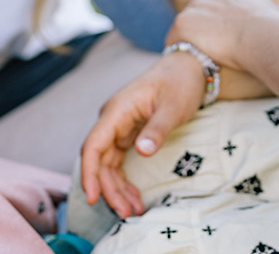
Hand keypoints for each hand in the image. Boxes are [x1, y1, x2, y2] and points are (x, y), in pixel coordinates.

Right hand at [79, 52, 203, 216]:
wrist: (189, 67)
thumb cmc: (180, 82)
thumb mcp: (173, 106)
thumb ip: (157, 129)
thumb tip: (142, 151)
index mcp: (117, 111)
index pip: (92, 146)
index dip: (89, 173)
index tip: (92, 197)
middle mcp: (112, 120)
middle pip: (99, 161)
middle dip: (109, 189)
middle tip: (126, 213)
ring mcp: (119, 128)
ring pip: (108, 165)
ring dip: (117, 189)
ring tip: (133, 211)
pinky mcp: (128, 134)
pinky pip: (118, 162)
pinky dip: (124, 180)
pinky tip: (133, 196)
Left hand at [166, 0, 278, 69]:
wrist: (261, 34)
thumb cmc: (269, 28)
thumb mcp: (264, 10)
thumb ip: (256, 10)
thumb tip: (264, 16)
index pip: (208, 5)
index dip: (210, 24)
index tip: (213, 38)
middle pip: (193, 15)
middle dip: (196, 33)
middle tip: (201, 54)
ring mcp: (193, 7)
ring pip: (182, 29)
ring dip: (186, 43)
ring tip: (192, 62)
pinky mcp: (183, 23)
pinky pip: (173, 41)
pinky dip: (177, 53)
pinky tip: (185, 66)